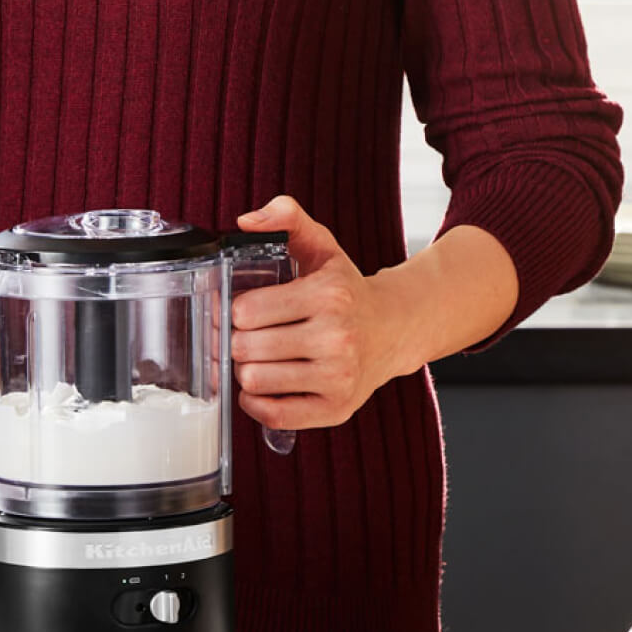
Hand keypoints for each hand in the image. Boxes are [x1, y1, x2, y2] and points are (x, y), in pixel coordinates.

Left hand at [231, 197, 422, 429]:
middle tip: (249, 335)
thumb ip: (286, 218)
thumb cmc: (348, 292)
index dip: (237, 310)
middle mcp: (337, 338)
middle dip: (238, 340)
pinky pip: (273, 414)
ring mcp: (338, 378)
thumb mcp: (323, 246)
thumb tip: (247, 221)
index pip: (247, 310)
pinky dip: (257, 401)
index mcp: (329, 296)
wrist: (393, 330)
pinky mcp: (336, 409)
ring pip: (254, 380)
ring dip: (247, 369)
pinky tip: (266, 384)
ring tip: (261, 358)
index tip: (246, 310)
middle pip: (245, 347)